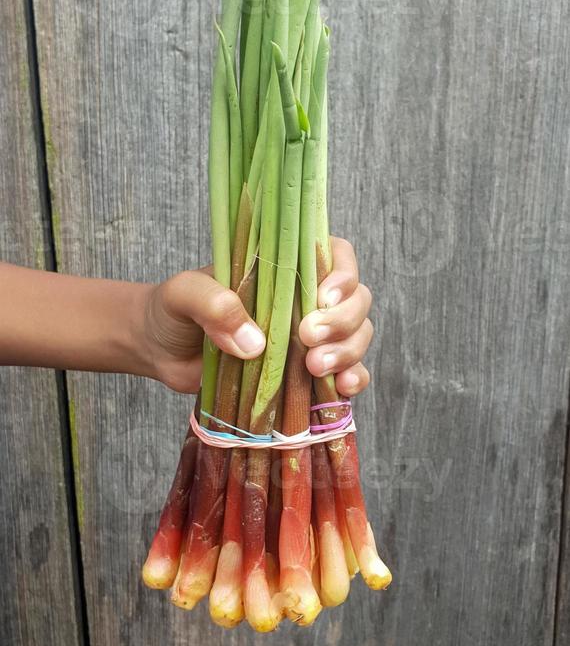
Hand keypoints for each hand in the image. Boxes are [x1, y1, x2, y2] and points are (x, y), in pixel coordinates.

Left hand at [144, 236, 372, 397]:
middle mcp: (304, 299)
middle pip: (356, 299)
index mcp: (283, 267)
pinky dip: (352, 380)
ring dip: (348, 352)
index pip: (335, 256)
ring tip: (314, 367)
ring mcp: (308, 337)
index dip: (343, 274)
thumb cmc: (172, 309)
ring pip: (356, 336)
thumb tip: (253, 343)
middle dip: (343, 320)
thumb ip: (212, 304)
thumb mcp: (182, 294)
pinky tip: (342, 389)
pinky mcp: (304, 373)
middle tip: (307, 338)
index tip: (323, 298)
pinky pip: (346, 373)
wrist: (157, 349)